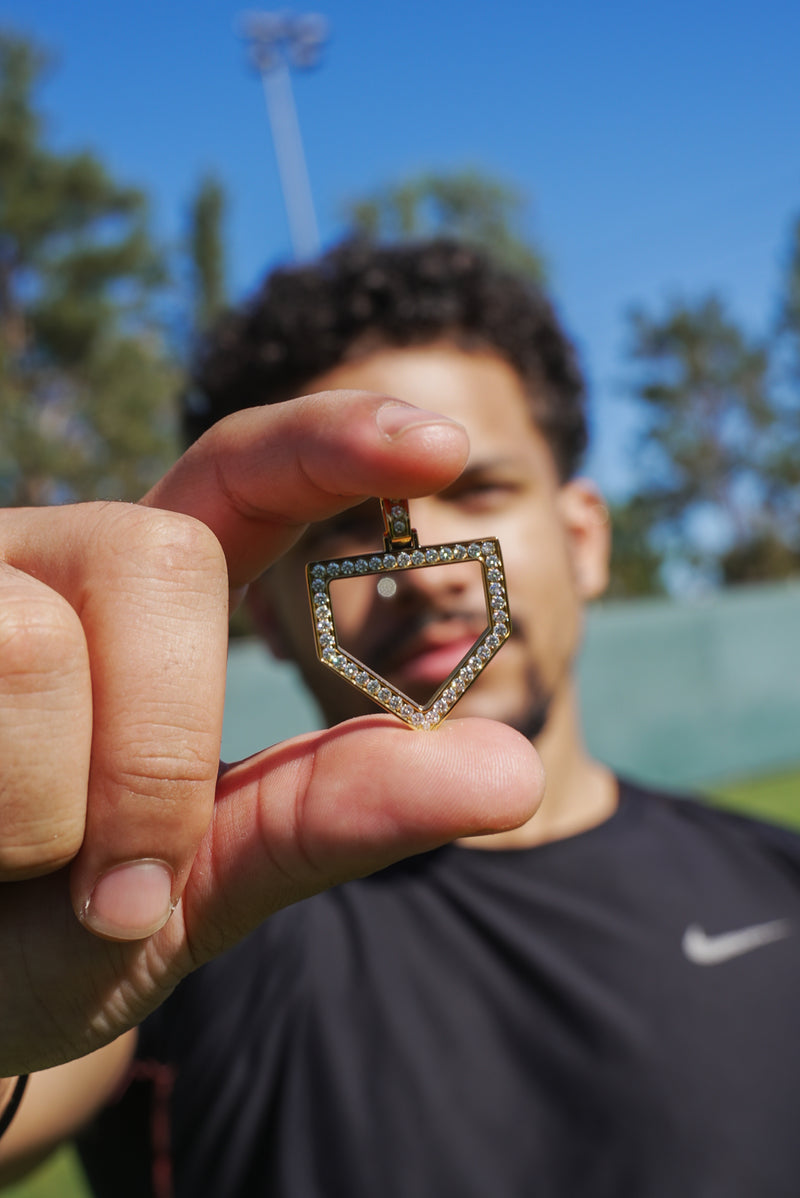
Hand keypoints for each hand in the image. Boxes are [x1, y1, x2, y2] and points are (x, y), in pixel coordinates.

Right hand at [0, 392, 542, 1075]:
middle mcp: (50, 567)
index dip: (332, 444)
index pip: (243, 480)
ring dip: (51, 813)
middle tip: (120, 887)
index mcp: (145, 609)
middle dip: (159, 747)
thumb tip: (511, 772)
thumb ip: (329, 817)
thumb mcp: (201, 886)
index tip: (441, 442)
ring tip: (13, 868)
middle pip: (161, 557)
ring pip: (37, 642)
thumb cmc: (51, 930)